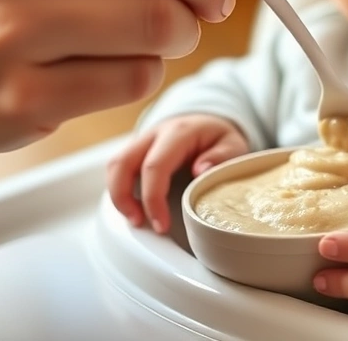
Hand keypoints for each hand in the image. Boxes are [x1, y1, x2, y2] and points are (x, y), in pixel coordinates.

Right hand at [105, 114, 248, 232]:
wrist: (208, 122)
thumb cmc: (218, 137)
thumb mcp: (233, 144)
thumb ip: (222, 156)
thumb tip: (200, 170)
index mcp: (179, 133)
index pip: (155, 166)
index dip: (152, 198)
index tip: (160, 225)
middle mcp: (154, 134)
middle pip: (122, 163)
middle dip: (123, 197)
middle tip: (138, 223)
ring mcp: (141, 141)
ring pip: (115, 165)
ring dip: (117, 195)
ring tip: (135, 219)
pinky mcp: (136, 151)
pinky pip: (118, 169)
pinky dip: (120, 190)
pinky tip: (134, 209)